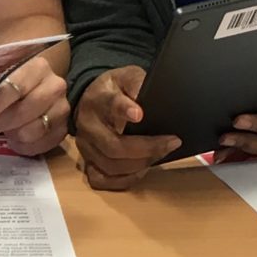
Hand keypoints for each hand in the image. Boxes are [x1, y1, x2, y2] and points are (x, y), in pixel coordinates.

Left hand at [0, 55, 69, 157]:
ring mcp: (62, 108)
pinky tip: (13, 139)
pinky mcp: (63, 129)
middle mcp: (55, 86)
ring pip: (35, 129)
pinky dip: (25, 146)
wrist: (32, 83)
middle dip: (1, 122)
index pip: (16, 87)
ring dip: (13, 134)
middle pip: (26, 110)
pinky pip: (43, 145)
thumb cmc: (8, 80)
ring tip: (2, 131)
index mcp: (37, 67)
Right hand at [71, 66, 180, 191]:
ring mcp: (85, 147)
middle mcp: (87, 125)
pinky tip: (141, 170)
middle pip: (113, 146)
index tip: (139, 114)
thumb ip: (138, 82)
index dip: (123, 110)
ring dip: (140, 164)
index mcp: (98, 99)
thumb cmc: (115, 89)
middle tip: (171, 142)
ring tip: (160, 154)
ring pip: (110, 166)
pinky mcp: (86, 162)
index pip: (109, 104)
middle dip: (146, 148)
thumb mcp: (127, 76)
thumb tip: (152, 98)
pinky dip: (124, 179)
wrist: (92, 99)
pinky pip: (101, 179)